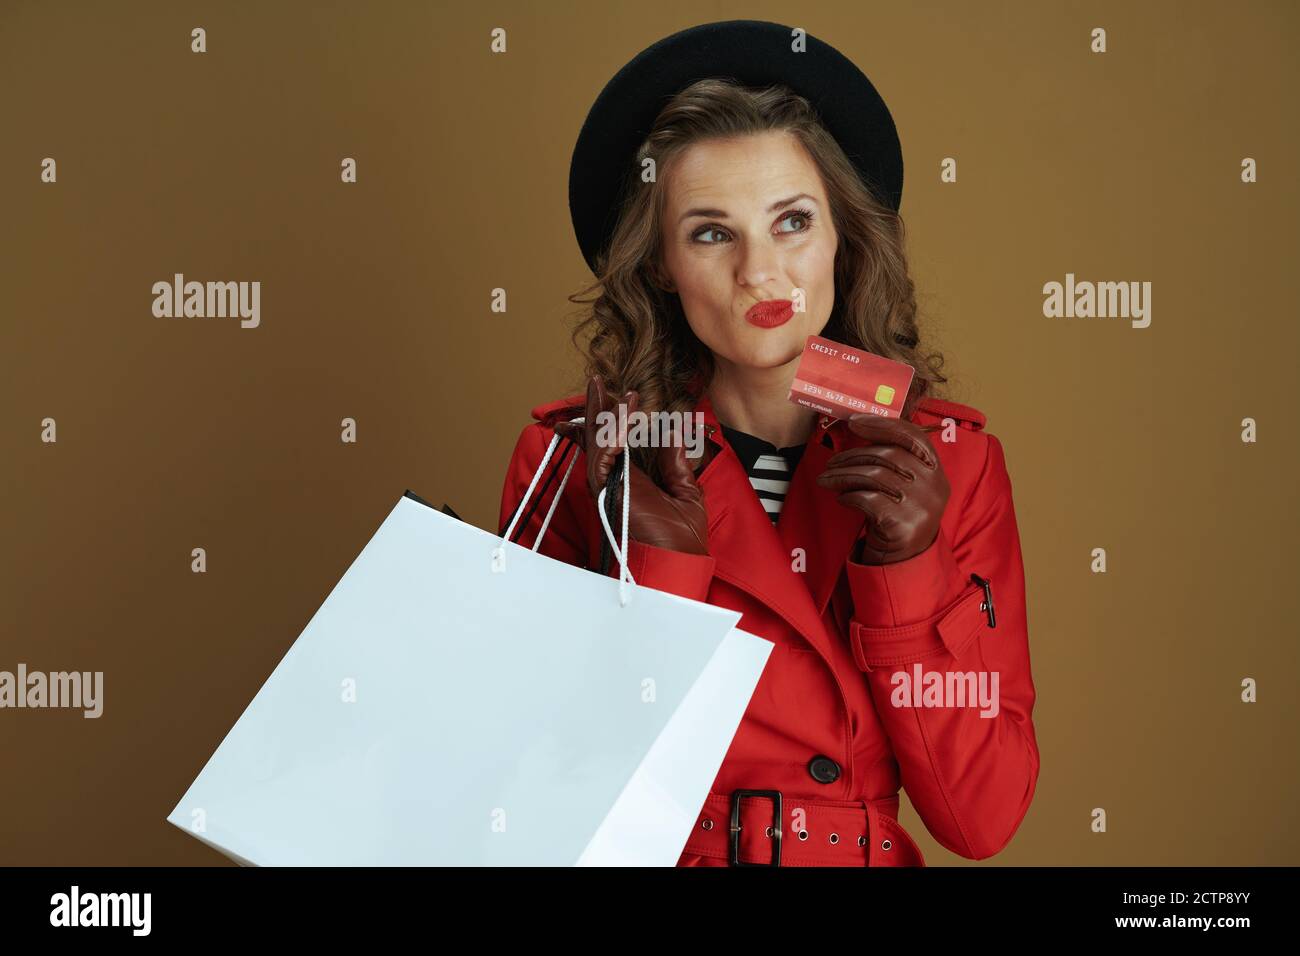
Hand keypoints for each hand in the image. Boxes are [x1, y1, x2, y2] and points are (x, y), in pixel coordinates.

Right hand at [553, 375, 708, 555]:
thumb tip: (673, 432)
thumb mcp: (686, 492)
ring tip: (604, 387)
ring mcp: (609, 485)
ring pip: (598, 442)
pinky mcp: (607, 491)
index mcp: (634, 480)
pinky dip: (612, 434)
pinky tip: (623, 414)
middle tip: (596, 382)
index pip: (617, 444)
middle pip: (601, 438)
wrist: (678, 561)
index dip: (614, 421)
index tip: (622, 398)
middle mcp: (617, 481)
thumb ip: (676, 463)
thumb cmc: (682, 539)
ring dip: (603, 413)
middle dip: (598, 410)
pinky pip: (603, 455)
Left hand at [815, 414, 949, 564]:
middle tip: (831, 462)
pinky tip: (842, 499)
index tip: (854, 422)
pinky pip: (868, 499)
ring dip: (843, 475)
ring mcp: (921, 506)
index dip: (881, 425)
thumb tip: (859, 429)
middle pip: (887, 454)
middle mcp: (934, 486)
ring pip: (874, 476)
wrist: (903, 560)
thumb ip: (894, 461)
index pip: (912, 435)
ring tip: (827, 479)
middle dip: (852, 455)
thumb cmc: (897, 515)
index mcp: (936, 470)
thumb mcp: (906, 486)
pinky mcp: (903, 524)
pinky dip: (849, 496)